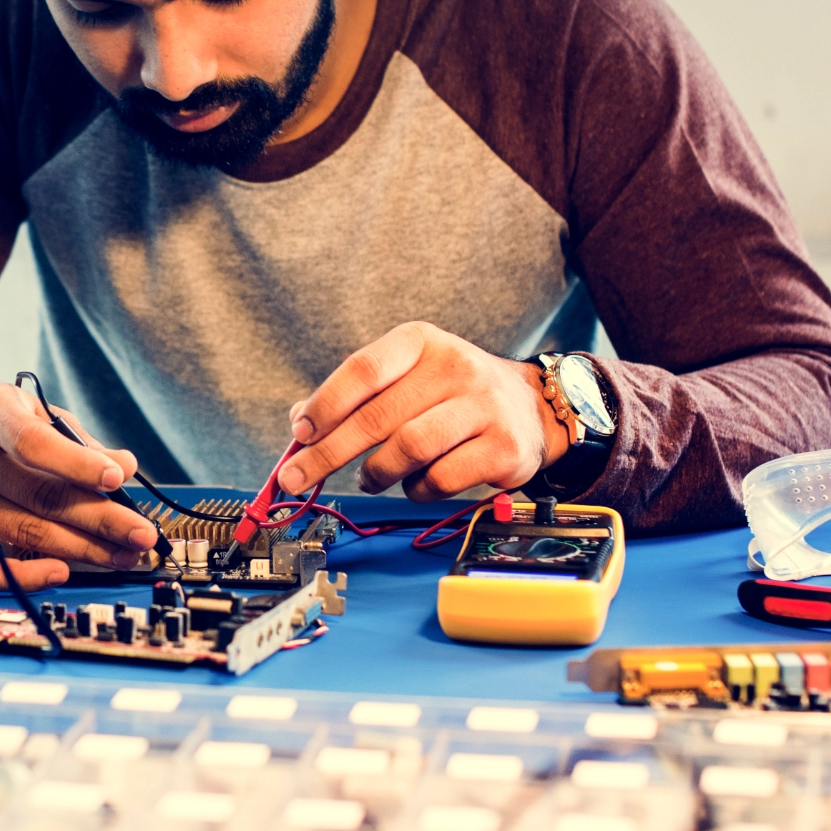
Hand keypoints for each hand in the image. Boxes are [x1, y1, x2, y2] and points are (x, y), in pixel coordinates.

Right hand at [0, 382, 158, 589]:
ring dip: (81, 549)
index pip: (33, 442)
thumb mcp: (32, 413)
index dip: (78, 463)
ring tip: (120, 555)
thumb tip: (125, 467)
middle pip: (38, 495)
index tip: (117, 479)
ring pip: (23, 532)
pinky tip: (62, 572)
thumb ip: (77, 441)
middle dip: (99, 519)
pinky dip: (25, 575)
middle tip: (140, 535)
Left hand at [278, 322, 570, 503]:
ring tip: (369, 477)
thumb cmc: (451, 395)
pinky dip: (417, 488)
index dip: (326, 403)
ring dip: (376, 472)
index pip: (364, 369)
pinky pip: (441, 478)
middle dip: (328, 453)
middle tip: (298, 478)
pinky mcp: (504, 448)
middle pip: (378, 416)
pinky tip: (416, 483)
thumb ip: (355, 396)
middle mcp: (455, 367)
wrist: (532, 409)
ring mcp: (483, 407)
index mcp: (422, 342)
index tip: (299, 431)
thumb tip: (300, 422)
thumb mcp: (406, 378)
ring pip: (408, 449)